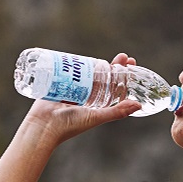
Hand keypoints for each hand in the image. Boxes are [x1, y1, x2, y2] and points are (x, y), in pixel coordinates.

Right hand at [20, 52, 141, 145]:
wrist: (43, 125)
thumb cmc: (70, 125)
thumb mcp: (96, 117)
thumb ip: (116, 112)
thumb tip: (139, 105)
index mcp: (97, 105)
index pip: (115, 87)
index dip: (124, 76)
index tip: (131, 63)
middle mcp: (87, 97)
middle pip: (103, 77)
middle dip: (113, 66)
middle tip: (122, 56)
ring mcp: (73, 90)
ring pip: (87, 73)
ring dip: (96, 63)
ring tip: (103, 56)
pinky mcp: (59, 84)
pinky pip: (68, 72)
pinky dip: (74, 64)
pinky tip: (79, 56)